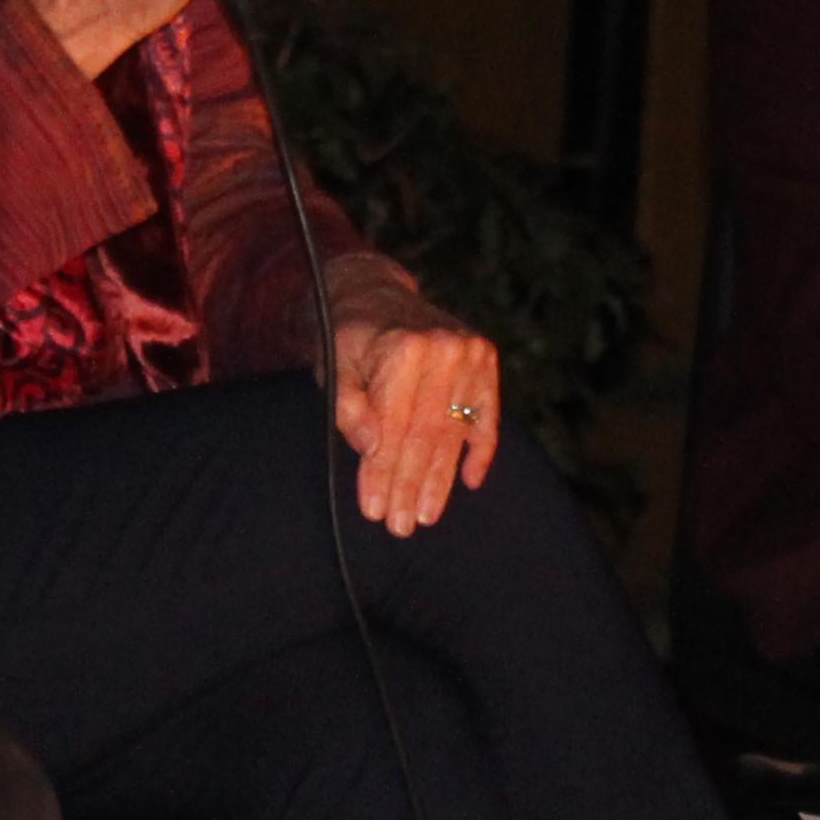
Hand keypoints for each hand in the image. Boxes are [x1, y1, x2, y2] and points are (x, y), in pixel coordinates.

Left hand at [331, 283, 499, 536]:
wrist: (374, 293)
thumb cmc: (347, 339)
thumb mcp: (333, 367)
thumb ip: (347, 406)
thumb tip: (370, 448)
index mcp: (402, 349)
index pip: (395, 428)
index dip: (383, 473)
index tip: (374, 510)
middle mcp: (443, 348)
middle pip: (427, 435)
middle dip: (411, 485)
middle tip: (401, 525)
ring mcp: (470, 352)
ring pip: (454, 431)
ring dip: (440, 479)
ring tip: (425, 514)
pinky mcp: (486, 357)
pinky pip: (486, 413)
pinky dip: (479, 449)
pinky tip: (469, 480)